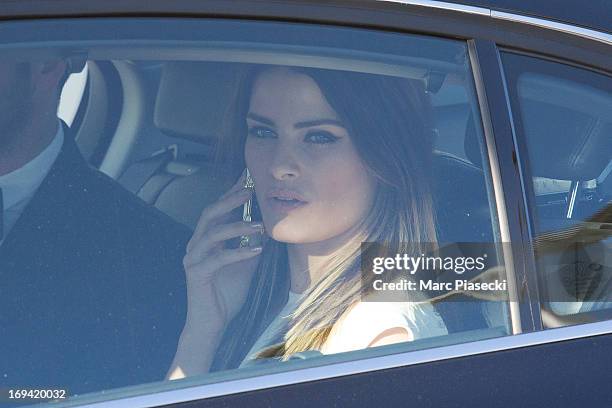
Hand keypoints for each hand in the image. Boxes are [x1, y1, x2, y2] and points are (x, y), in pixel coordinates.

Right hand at [183, 171, 263, 331]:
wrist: (213, 323)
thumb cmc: (228, 293)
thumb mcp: (247, 264)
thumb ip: (253, 244)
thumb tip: (269, 227)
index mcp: (207, 239)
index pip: (219, 210)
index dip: (232, 193)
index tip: (248, 178)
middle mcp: (197, 245)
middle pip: (210, 214)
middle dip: (230, 200)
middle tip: (250, 191)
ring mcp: (194, 258)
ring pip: (212, 233)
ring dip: (237, 226)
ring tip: (260, 225)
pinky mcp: (196, 274)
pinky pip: (217, 258)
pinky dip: (238, 252)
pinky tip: (256, 250)